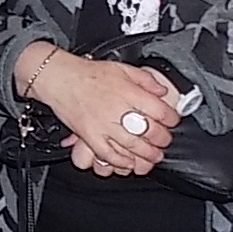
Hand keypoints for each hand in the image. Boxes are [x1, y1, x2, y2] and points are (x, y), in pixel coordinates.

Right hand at [27, 51, 181, 175]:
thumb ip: (145, 79)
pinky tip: (128, 163)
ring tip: (153, 157)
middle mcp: (119, 110)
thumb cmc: (88, 74)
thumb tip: (162, 91)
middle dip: (162, 140)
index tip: (172, 121)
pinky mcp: (90, 136)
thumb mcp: (122, 68)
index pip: (161, 111)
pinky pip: (108, 154)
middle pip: (150, 132)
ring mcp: (104, 125)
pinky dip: (120, 161)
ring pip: (132, 146)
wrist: (60, 79)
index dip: (172, 119)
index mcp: (129, 93)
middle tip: (164, 142)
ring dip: (147, 155)